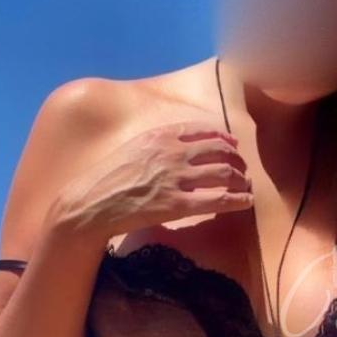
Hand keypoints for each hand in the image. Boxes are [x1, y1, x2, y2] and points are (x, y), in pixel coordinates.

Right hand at [55, 115, 252, 239]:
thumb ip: (156, 145)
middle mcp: (172, 153)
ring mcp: (176, 179)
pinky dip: (238, 200)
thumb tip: (176, 148)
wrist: (91, 204)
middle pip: (219, 150)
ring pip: (224, 173)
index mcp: (160, 136)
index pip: (203, 130)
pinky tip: (246, 202)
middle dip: (236, 159)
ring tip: (246, 185)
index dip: (223, 137)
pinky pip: (218, 199)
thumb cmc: (107, 179)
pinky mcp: (178, 205)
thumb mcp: (132, 149)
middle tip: (242, 168)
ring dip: (240, 179)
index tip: (232, 144)